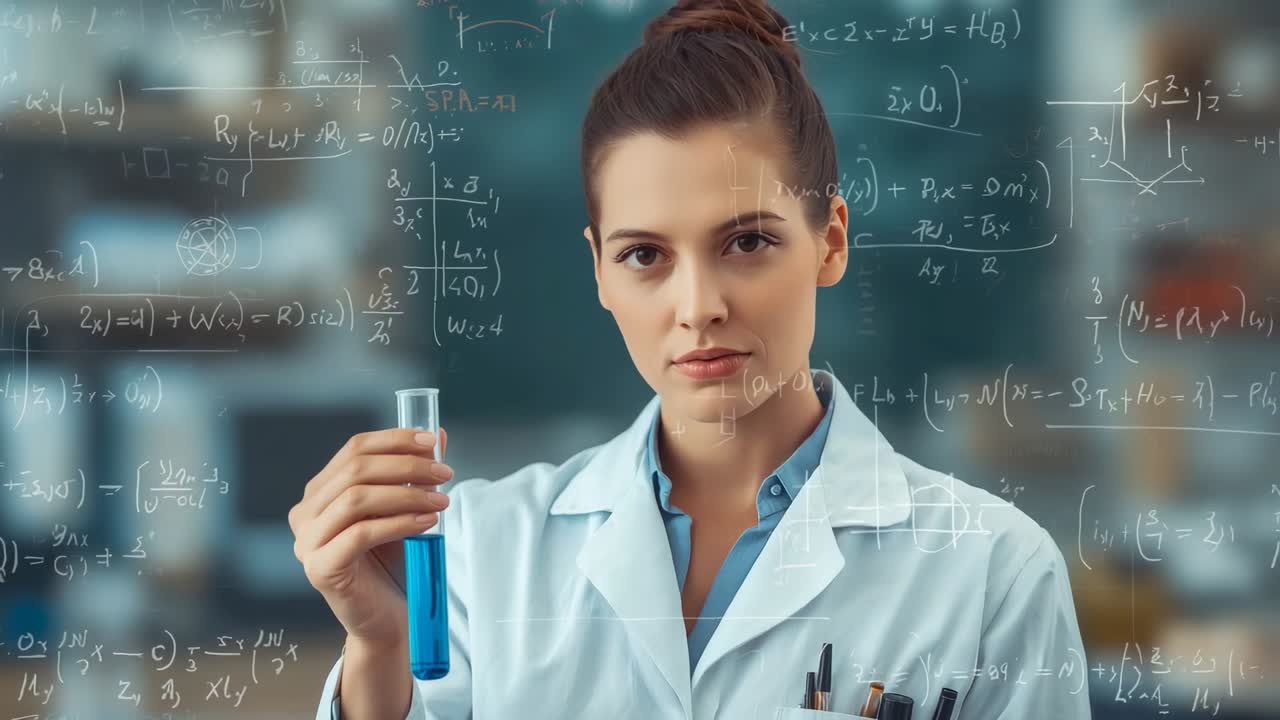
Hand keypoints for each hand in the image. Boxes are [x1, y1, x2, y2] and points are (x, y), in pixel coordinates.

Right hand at [289, 427, 451, 649]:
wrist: (388, 620)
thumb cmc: (393, 563)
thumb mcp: (403, 509)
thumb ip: (413, 474)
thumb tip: (436, 432)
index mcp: (320, 492)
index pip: (354, 449)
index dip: (394, 439)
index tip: (431, 441)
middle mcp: (306, 513)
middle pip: (356, 470)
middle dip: (406, 467)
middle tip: (444, 473)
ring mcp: (308, 542)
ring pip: (357, 499)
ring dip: (406, 494)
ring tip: (442, 500)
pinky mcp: (320, 568)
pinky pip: (360, 534)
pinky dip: (399, 523)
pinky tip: (428, 522)